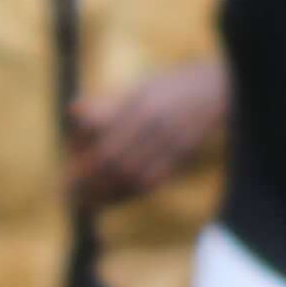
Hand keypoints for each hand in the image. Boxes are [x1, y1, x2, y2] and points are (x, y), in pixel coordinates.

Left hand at [69, 59, 228, 203]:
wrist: (218, 90)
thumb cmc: (173, 85)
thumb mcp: (140, 86)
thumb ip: (109, 103)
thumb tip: (73, 113)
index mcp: (142, 105)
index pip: (107, 142)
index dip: (84, 162)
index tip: (67, 171)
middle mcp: (157, 127)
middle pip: (117, 163)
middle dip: (90, 181)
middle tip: (69, 191)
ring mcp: (173, 144)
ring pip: (134, 177)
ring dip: (107, 192)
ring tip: (86, 201)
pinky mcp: (183, 156)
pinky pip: (153, 181)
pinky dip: (129, 192)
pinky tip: (113, 197)